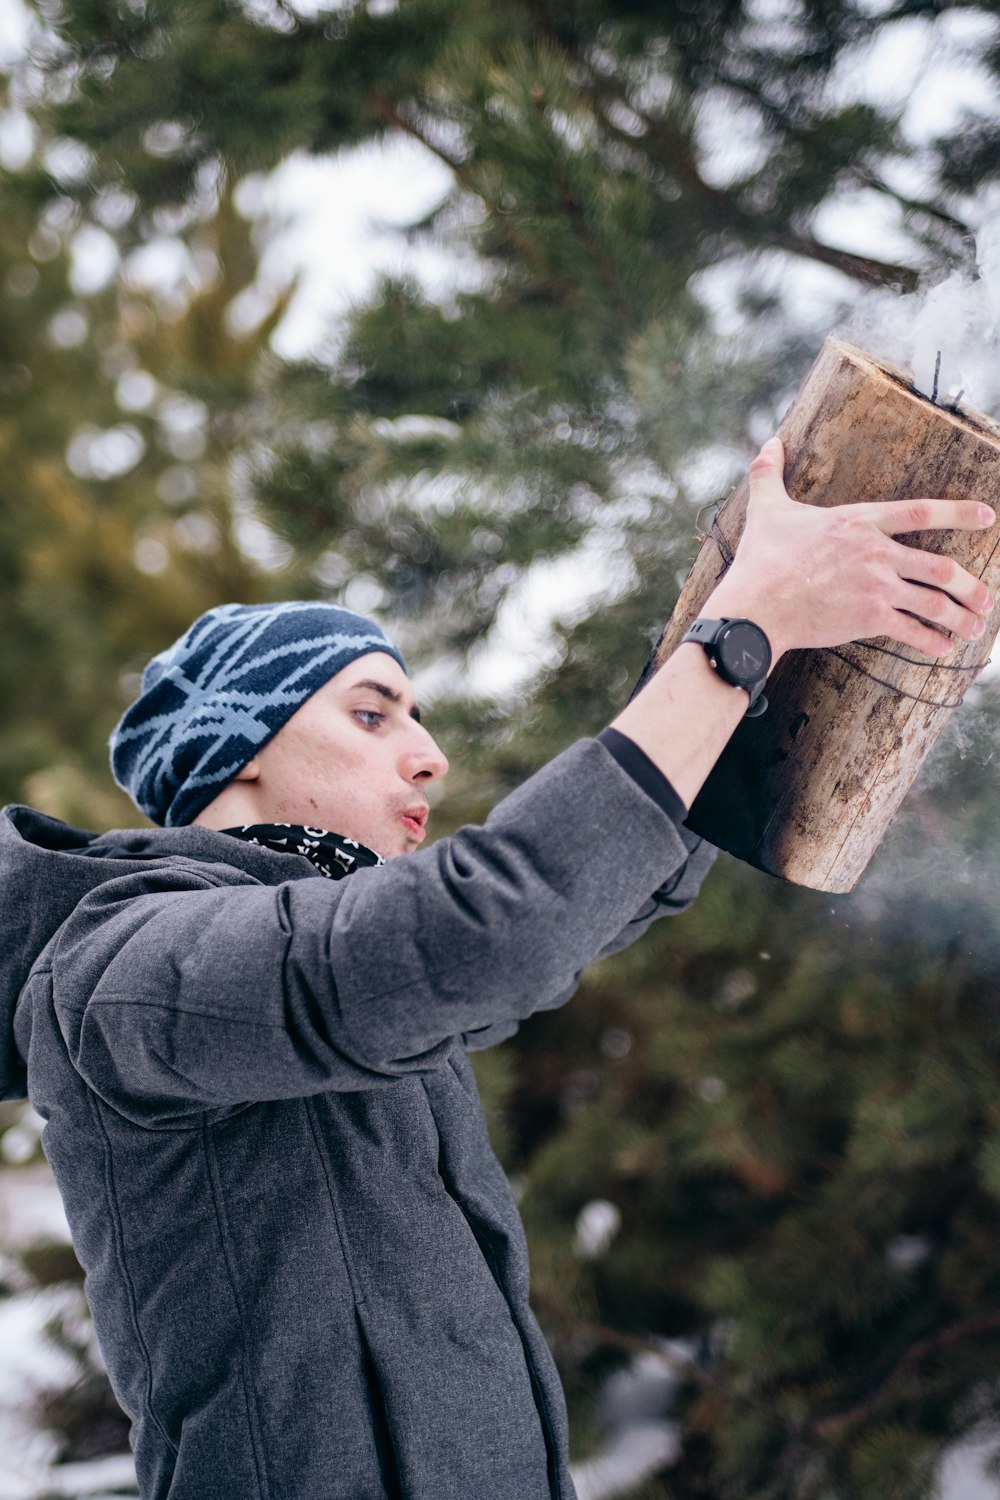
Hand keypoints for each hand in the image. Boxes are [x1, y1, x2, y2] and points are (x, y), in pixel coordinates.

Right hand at [706, 436, 995, 660]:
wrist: (756, 606)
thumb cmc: (760, 559)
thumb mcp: (766, 508)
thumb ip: (770, 474)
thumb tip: (769, 443)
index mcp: (859, 521)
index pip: (922, 511)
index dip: (960, 513)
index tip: (988, 516)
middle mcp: (876, 552)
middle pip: (941, 567)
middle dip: (971, 586)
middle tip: (986, 598)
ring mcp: (876, 586)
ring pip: (935, 602)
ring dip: (961, 616)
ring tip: (976, 628)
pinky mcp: (869, 618)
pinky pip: (913, 631)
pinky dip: (933, 641)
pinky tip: (945, 648)